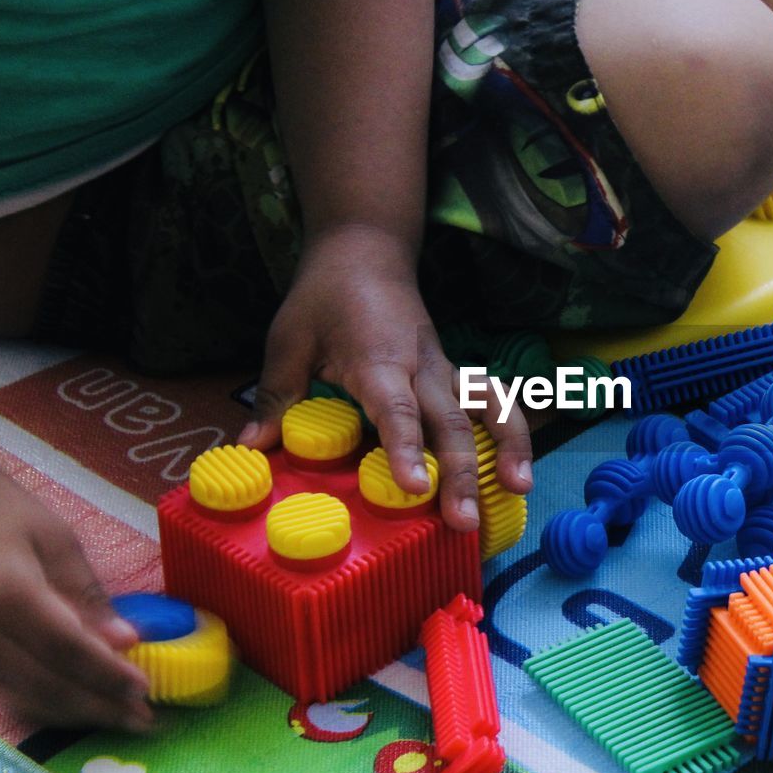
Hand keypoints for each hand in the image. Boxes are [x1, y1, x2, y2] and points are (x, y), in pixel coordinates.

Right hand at [0, 455, 151, 730]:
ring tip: (120, 718)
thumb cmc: (0, 511)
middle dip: (98, 706)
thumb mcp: (54, 538)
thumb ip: (86, 593)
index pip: (68, 651)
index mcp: (7, 596)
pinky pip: (4, 692)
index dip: (108, 676)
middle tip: (142, 720)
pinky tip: (78, 707)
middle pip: (46, 685)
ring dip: (75, 713)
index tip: (146, 691)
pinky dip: (45, 705)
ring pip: (23, 699)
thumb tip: (125, 641)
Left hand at [238, 223, 532, 531]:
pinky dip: (511, 429)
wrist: (366, 250)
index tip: (415, 488)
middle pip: (451, 422)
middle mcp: (421, 367)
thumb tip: (253, 447)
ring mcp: (444, 368)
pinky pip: (491, 399)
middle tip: (466, 522)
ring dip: (509, 445)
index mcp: (377, 361)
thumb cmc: (324, 296)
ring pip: (488, 405)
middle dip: (461, 472)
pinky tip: (517, 466)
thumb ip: (278, 396)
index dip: (406, 450)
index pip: (396, 411)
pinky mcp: (453, 372)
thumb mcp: (290, 340)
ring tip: (519, 489)